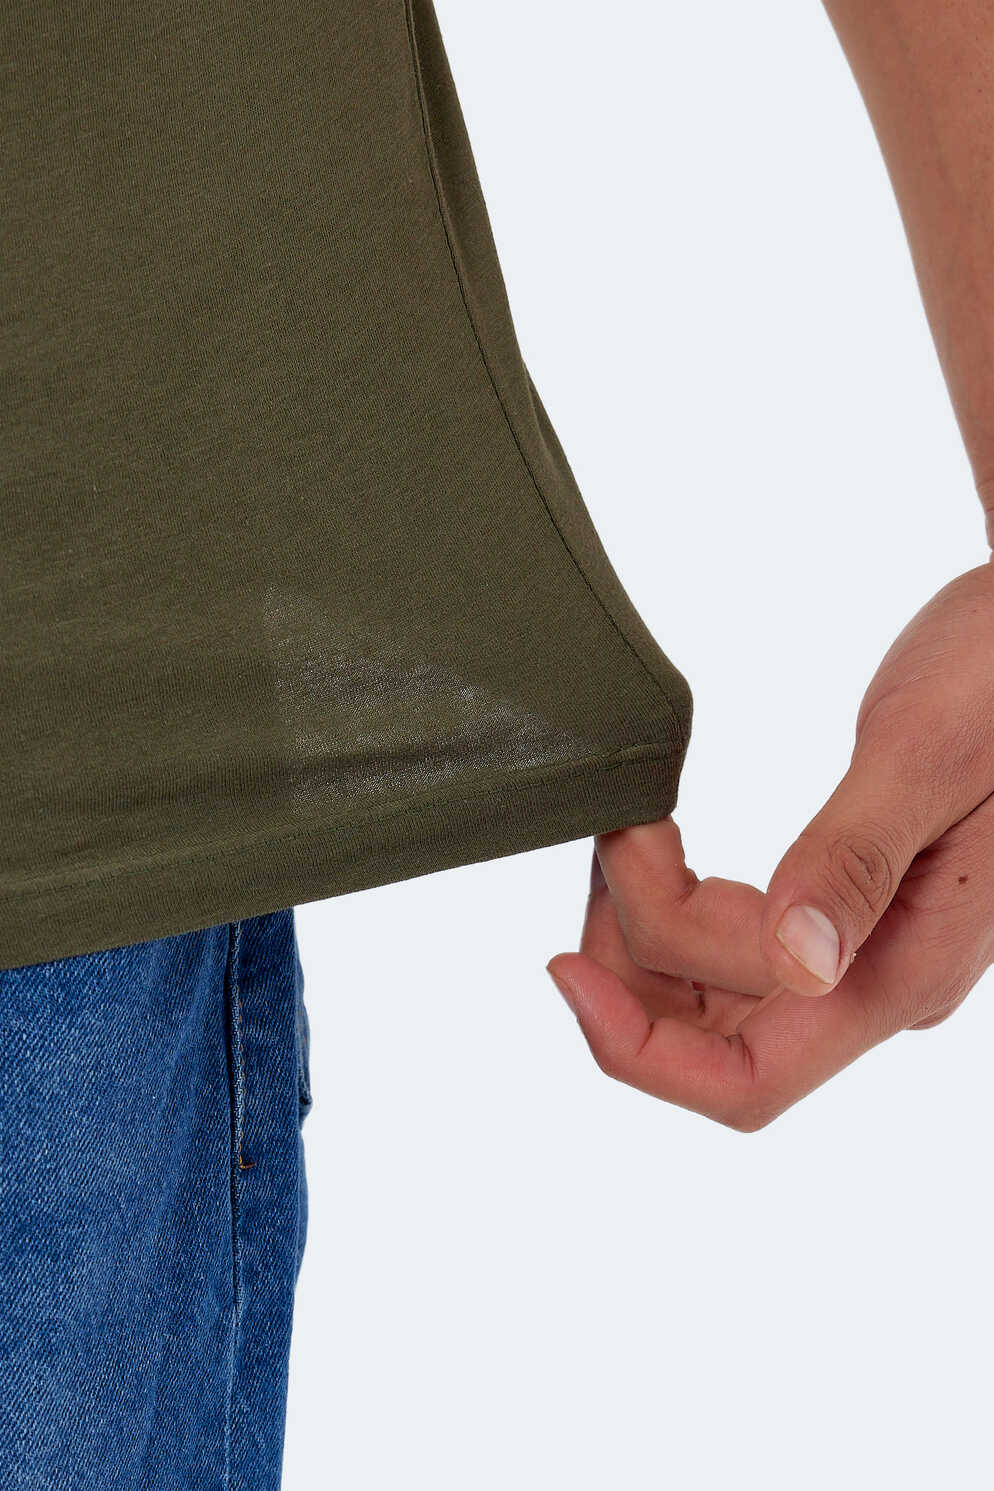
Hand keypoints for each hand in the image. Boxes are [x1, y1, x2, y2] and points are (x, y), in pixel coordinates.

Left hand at [546, 559, 993, 1128]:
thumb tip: (795, 962)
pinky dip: (680, 906)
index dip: (638, 1049)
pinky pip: (739, 948)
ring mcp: (864, 953)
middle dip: (631, 959)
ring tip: (629, 832)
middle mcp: (879, 984)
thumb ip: (855, 859)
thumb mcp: (925, 754)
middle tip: (614, 838)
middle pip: (713, 1036)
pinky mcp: (849, 914)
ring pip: (716, 995)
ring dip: (648, 928)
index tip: (566, 968)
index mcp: (902, 968)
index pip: (749, 1078)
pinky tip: (660, 849)